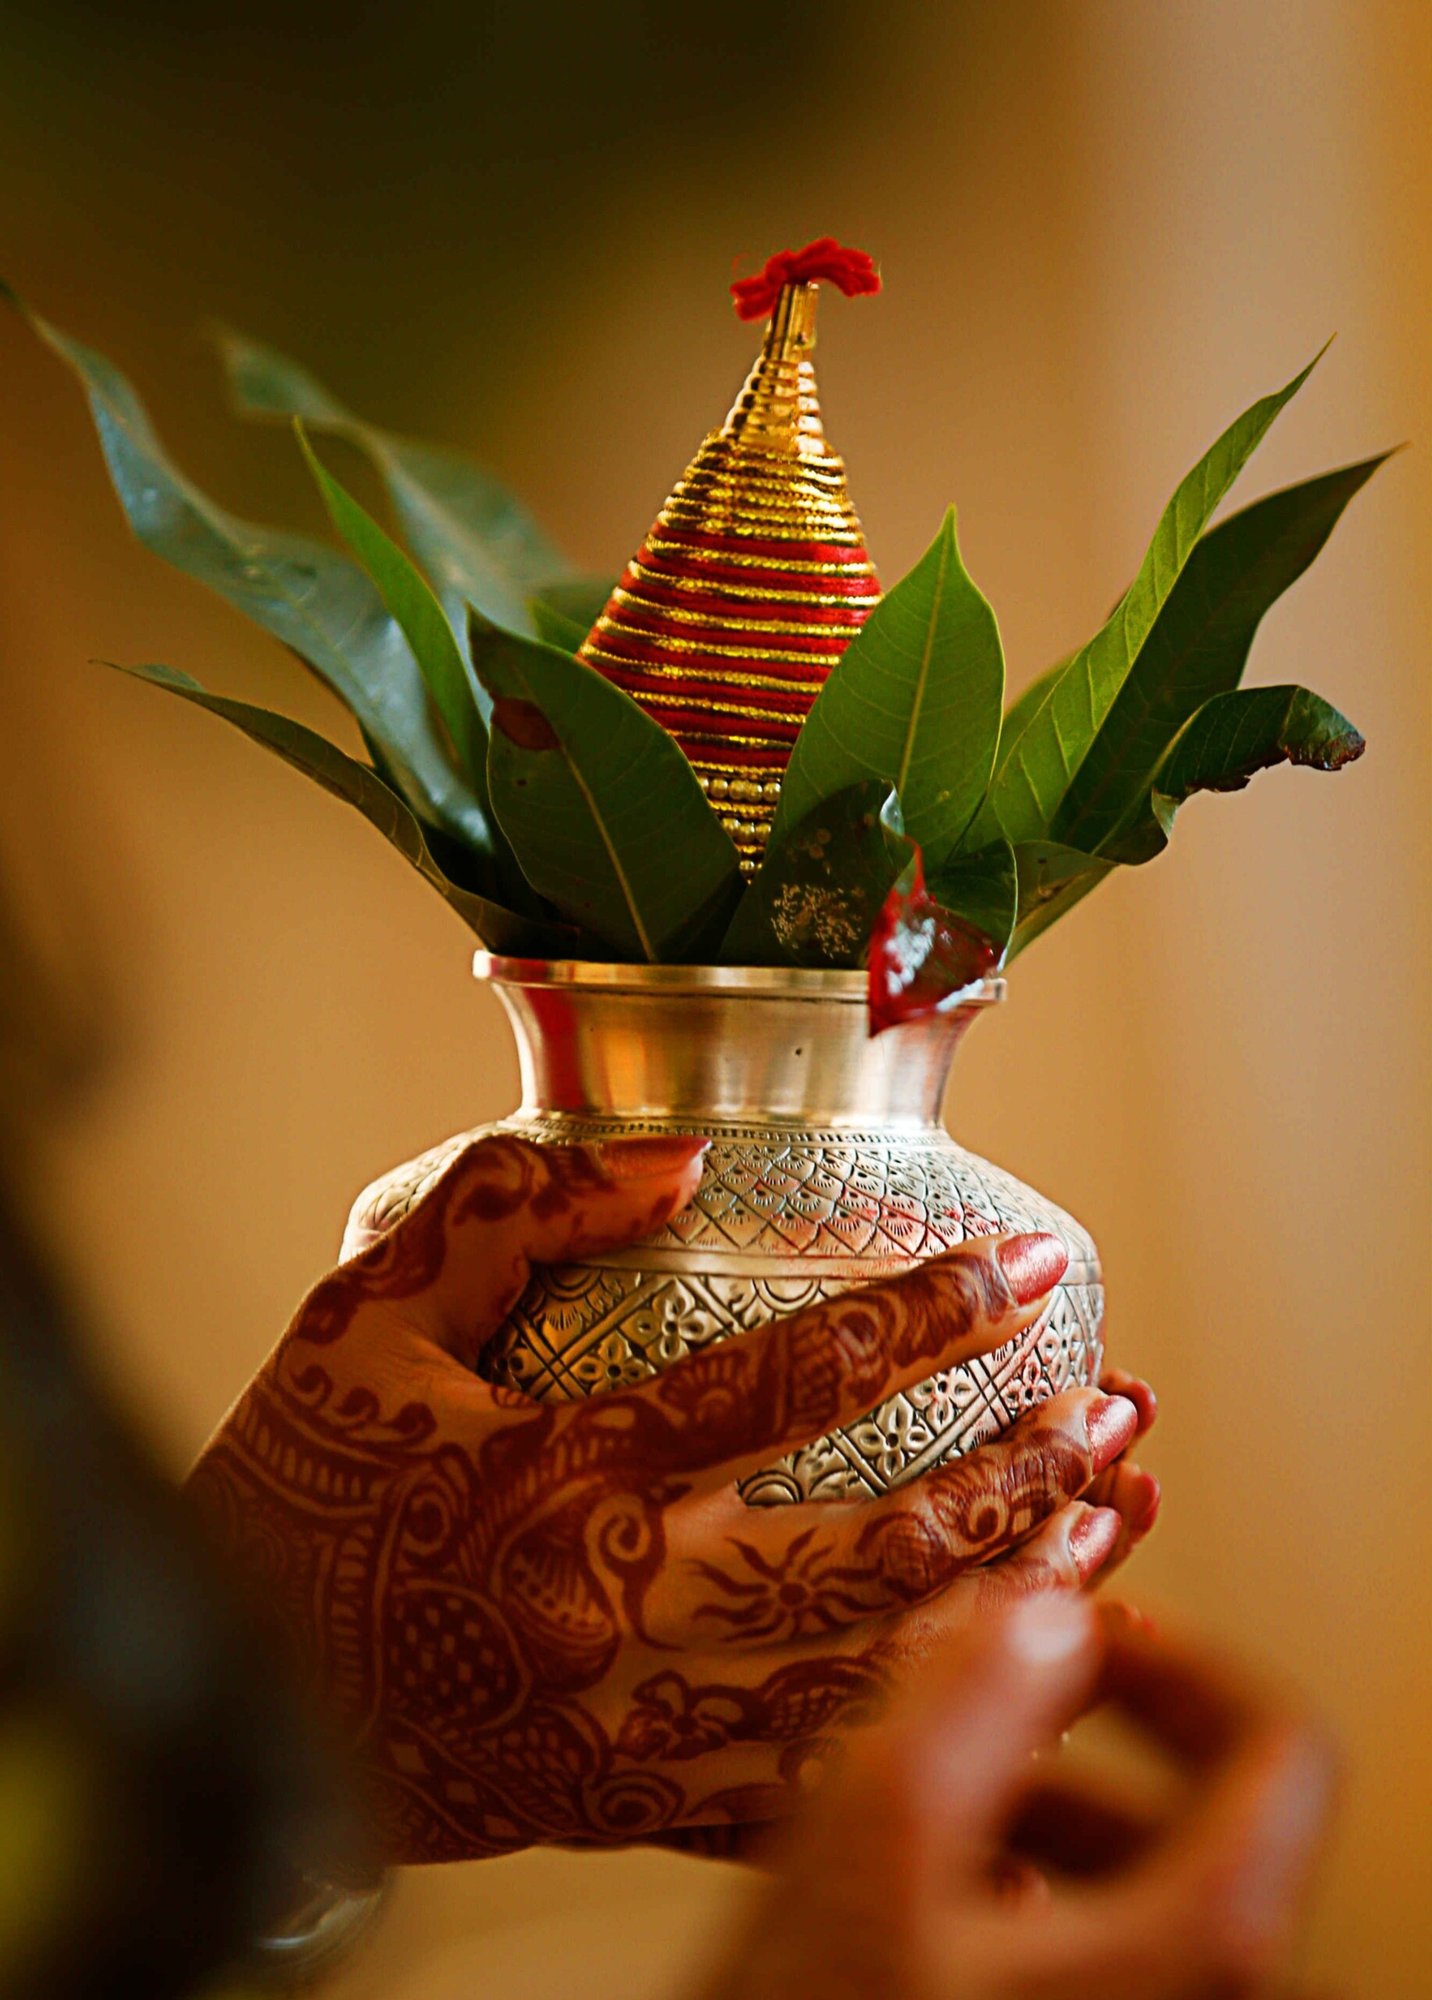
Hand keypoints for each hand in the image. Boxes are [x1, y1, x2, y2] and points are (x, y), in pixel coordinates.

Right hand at [187, 1135, 1155, 1863]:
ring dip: (1009, 1597)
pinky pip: (811, 1781)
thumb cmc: (295, 1496)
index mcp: (561, 1473)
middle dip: (1016, 1469)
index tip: (1026, 1261)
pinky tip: (1011, 1688)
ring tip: (1109, 1519)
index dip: (930, 1312)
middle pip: (873, 1542)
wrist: (232, 1699)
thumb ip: (509, 1214)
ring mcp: (639, 1722)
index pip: (791, 1380)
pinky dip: (924, 1735)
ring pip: (873, 1669)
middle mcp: (621, 1604)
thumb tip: (668, 1158)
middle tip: (1114, 1400)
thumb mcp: (366, 1320)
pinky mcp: (635, 1799)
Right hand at [701, 1597, 1334, 1999]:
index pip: (1284, 1749)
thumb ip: (972, 1697)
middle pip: (1208, 1814)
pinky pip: (1103, 1956)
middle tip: (984, 1692)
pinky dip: (1029, 1891)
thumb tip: (1044, 1611)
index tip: (1084, 1632)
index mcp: (1202, 1945)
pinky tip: (921, 1893)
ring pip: (1146, 1888)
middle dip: (1081, 1734)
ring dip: (1043, 1809)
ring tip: (926, 1796)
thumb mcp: (877, 1837)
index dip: (1187, 1663)